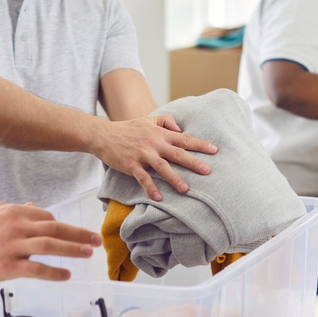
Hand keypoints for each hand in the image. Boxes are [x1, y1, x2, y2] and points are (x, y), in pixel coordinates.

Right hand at [0, 203, 101, 283]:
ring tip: (88, 254)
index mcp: (13, 212)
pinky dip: (55, 272)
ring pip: (51, 247)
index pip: (47, 218)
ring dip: (73, 250)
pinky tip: (67, 275)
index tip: (76, 235)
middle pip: (56, 229)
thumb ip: (12, 209)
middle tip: (97, 240)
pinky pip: (38, 269)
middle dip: (79, 234)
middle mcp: (16, 226)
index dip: (63, 227)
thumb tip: (33, 207)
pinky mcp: (7, 266)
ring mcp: (12, 246)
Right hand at [92, 115, 217, 201]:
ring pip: (162, 167)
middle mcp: (153, 143)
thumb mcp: (147, 119)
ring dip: (174, 178)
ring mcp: (142, 154)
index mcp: (159, 133)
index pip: (184, 138)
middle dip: (193, 162)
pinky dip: (151, 187)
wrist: (103, 135)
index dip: (199, 144)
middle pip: (177, 153)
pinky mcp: (131, 164)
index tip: (214, 151)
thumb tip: (181, 129)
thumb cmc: (127, 129)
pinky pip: (143, 178)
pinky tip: (159, 197)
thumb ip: (166, 121)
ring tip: (186, 189)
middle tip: (207, 171)